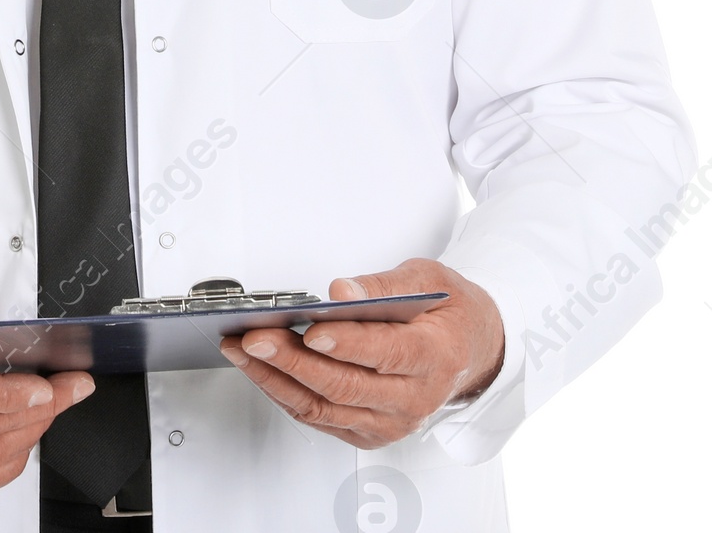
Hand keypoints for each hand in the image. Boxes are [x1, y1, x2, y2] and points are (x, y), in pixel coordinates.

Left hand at [218, 258, 504, 447]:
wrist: (469, 350)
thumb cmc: (446, 313)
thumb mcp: (427, 280)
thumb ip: (383, 286)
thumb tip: (342, 292)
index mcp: (433, 357)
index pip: (383, 354)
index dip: (344, 344)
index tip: (310, 329)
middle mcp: (413, 399)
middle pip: (344, 386)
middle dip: (292, 361)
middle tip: (254, 338)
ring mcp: (390, 422)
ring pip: (324, 407)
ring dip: (276, 379)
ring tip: (242, 350)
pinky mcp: (368, 432)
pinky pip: (320, 417)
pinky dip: (285, 394)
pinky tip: (261, 369)